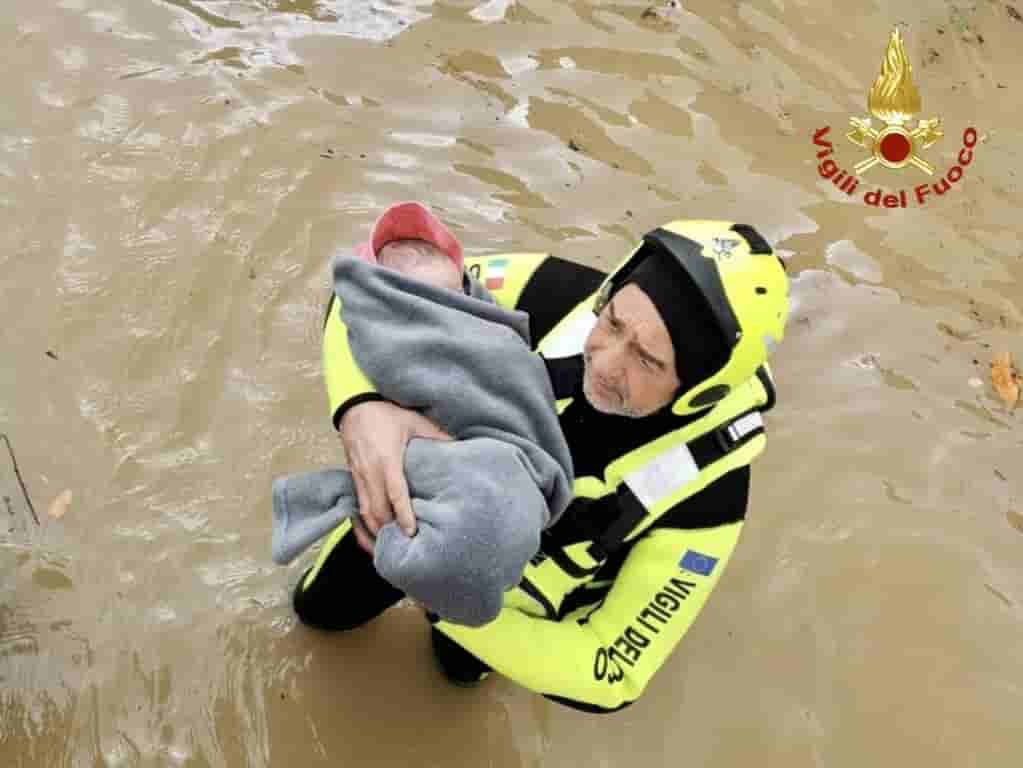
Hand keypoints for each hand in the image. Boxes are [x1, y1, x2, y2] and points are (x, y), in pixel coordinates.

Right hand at [339, 400, 453, 554]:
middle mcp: (370, 472)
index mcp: (387, 459)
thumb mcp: (414, 421)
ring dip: (376, 532)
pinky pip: (356, 507)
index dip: (403, 514)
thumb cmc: (386, 413)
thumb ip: (436, 435)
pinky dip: (363, 526)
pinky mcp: (353, 478)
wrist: (355, 406)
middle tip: (406, 548)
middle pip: (378, 509)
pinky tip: (372, 540)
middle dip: (390, 530)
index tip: (411, 532)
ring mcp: (358, 477)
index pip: (395, 493)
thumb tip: (459, 446)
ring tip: (391, 550)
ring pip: (365, 512)